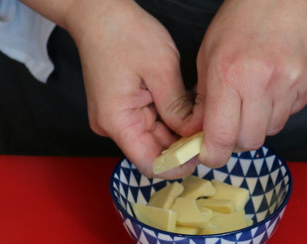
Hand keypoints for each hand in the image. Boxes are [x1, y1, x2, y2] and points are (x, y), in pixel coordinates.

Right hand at [64, 0, 196, 177]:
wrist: (98, 13)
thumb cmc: (124, 33)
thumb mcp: (160, 68)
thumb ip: (178, 108)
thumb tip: (195, 134)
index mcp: (117, 121)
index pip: (149, 164)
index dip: (177, 165)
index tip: (201, 153)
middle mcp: (112, 126)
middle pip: (153, 152)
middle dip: (181, 145)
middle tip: (208, 131)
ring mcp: (116, 118)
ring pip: (154, 138)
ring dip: (177, 132)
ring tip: (198, 115)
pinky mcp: (121, 109)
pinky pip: (149, 123)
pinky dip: (168, 119)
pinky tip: (184, 108)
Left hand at [189, 0, 306, 167]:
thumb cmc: (243, 20)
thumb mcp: (209, 53)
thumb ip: (202, 98)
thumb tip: (196, 134)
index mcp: (230, 74)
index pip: (221, 137)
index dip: (213, 155)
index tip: (208, 154)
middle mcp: (262, 83)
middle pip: (248, 141)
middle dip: (236, 140)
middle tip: (230, 124)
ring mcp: (290, 85)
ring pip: (270, 131)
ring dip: (258, 124)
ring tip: (254, 97)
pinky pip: (289, 115)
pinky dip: (278, 110)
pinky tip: (273, 86)